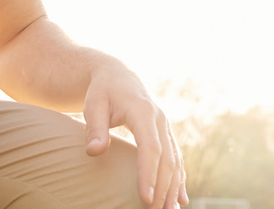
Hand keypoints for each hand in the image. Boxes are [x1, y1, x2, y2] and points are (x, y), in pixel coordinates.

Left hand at [83, 65, 186, 208]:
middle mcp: (159, 119)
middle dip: (163, 187)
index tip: (145, 198)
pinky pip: (175, 158)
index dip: (148, 174)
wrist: (117, 76)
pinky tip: (180, 199)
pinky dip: (178, 179)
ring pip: (175, 160)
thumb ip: (94, 127)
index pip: (150, 148)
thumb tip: (94, 151)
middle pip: (166, 158)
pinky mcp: (165, 134)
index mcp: (143, 111)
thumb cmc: (102, 91)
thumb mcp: (93, 104)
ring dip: (173, 187)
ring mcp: (165, 127)